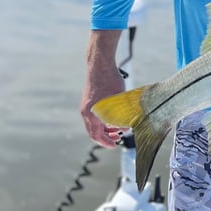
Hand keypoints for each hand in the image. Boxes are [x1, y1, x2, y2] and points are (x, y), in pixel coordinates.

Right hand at [80, 28, 127, 146]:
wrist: (99, 64)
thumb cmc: (110, 81)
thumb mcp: (119, 100)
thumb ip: (120, 115)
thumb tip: (126, 127)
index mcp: (91, 114)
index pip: (96, 135)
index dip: (106, 142)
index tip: (114, 146)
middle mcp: (85, 112)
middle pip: (93, 131)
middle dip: (106, 136)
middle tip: (118, 138)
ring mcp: (85, 105)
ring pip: (93, 123)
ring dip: (104, 128)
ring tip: (117, 128)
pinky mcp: (88, 100)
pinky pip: (93, 116)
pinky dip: (102, 120)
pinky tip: (112, 117)